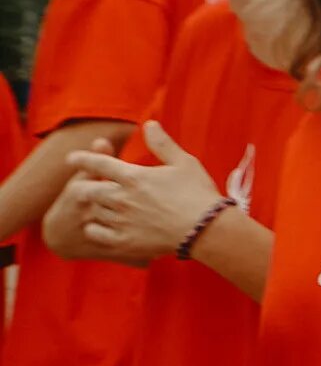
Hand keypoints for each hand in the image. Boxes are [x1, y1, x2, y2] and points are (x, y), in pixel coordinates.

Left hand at [65, 122, 218, 264]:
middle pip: (87, 190)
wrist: (204, 228)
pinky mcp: (123, 241)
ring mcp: (121, 221)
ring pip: (92, 212)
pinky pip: (95, 233)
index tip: (71, 158)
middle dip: (81, 186)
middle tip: (83, 186)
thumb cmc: (197, 192)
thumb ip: (162, 143)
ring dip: (92, 207)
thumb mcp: (184, 162)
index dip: (82, 159)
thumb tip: (149, 123)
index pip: (98, 164)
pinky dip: (94, 228)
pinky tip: (101, 225)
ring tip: (97, 206)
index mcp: (134, 177)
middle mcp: (122, 199)